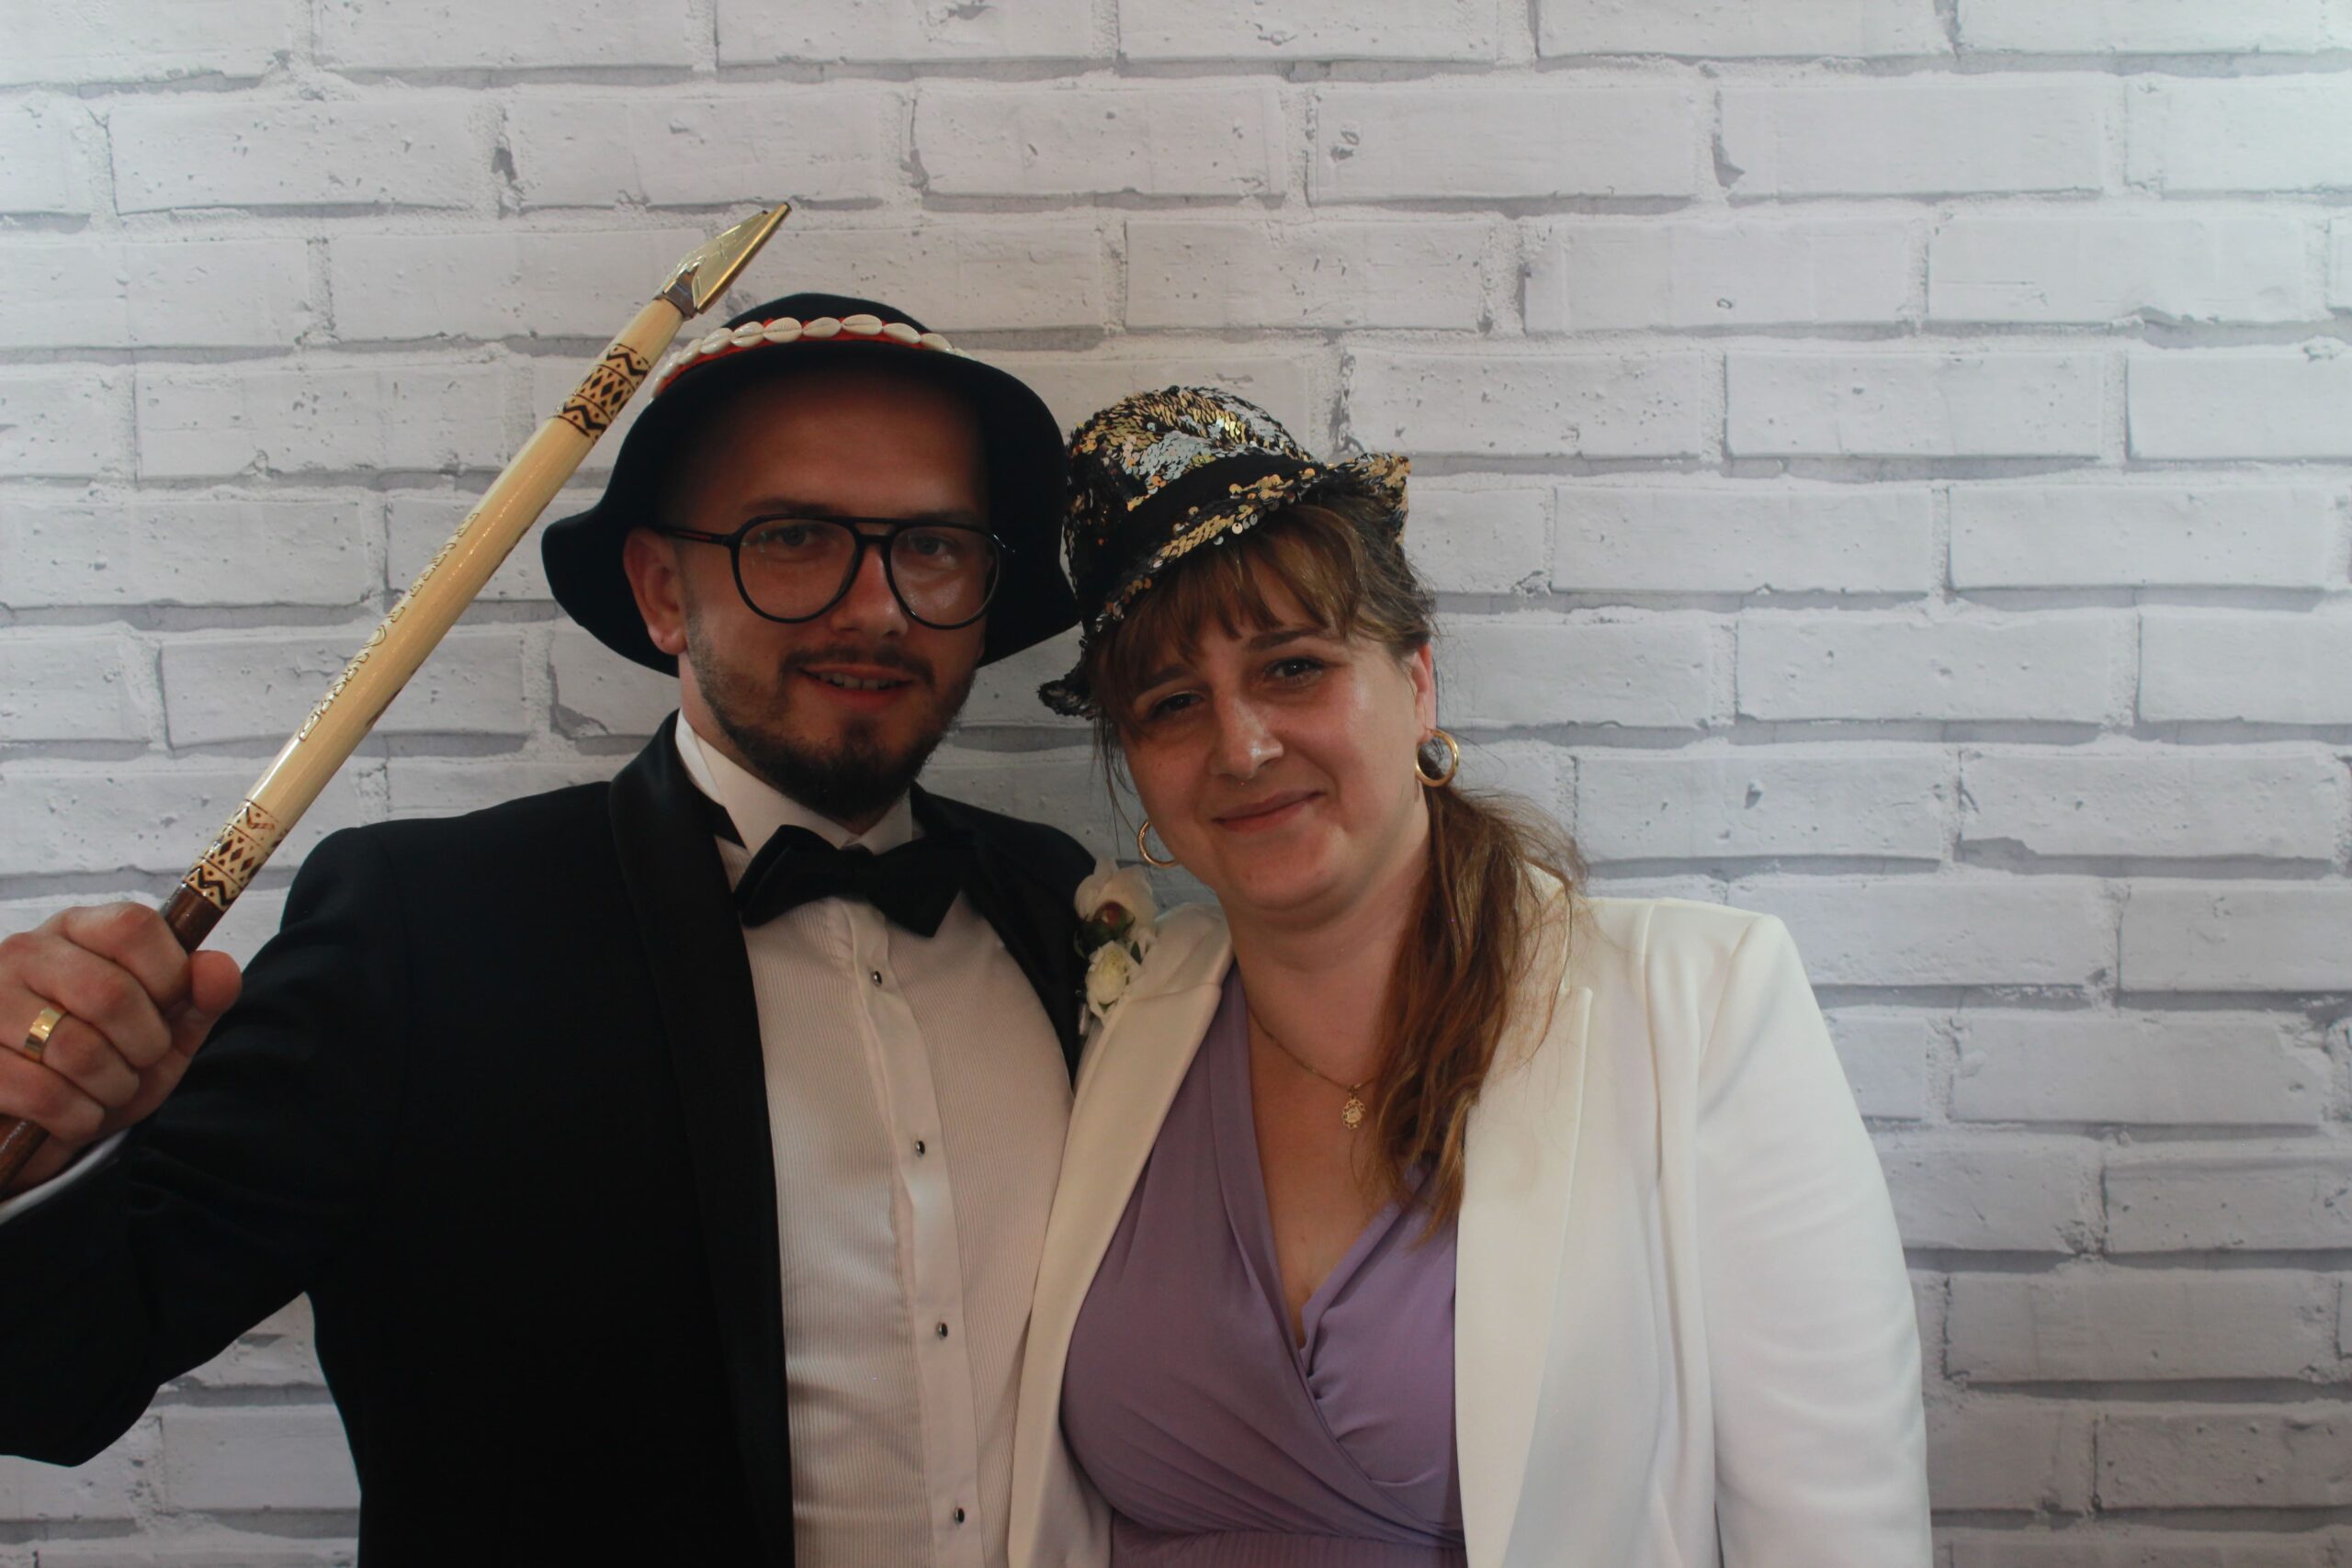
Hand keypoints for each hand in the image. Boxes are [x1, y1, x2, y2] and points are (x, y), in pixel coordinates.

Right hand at [0, 903, 241, 1196]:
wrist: (41, 1122)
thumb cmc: (109, 1063)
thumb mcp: (167, 1030)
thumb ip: (201, 997)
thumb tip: (218, 966)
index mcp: (80, 930)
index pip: (133, 926)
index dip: (168, 976)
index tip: (169, 1008)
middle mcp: (26, 953)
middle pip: (111, 993)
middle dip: (145, 1045)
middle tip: (139, 1061)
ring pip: (77, 1048)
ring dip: (113, 1086)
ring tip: (107, 1089)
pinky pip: (43, 1093)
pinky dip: (78, 1117)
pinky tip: (76, 1115)